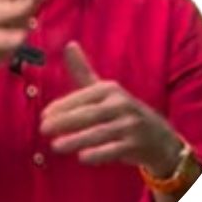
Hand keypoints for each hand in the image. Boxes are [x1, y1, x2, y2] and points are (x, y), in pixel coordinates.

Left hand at [40, 42, 182, 173]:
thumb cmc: (121, 112)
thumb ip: (83, 71)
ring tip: (55, 146)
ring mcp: (131, 125)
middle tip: (43, 129)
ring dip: (77, 139)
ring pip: (101, 133)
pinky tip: (82, 158)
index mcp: (111, 90)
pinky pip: (115, 150)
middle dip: (66, 121)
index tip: (43, 115)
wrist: (158, 137)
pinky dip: (99, 154)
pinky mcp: (136, 145)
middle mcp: (122, 105)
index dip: (63, 106)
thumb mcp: (104, 90)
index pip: (83, 97)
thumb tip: (69, 44)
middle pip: (90, 114)